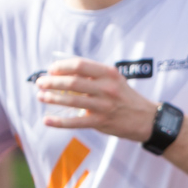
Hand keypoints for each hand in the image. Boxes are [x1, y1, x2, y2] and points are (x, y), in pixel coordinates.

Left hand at [36, 58, 158, 139]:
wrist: (147, 119)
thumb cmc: (126, 98)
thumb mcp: (114, 80)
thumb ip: (93, 76)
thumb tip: (64, 74)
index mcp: (109, 74)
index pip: (80, 65)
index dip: (61, 66)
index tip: (51, 69)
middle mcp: (107, 88)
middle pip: (73, 82)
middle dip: (52, 82)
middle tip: (40, 82)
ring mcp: (104, 106)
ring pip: (71, 100)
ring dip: (52, 98)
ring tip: (41, 96)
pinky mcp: (101, 122)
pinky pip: (76, 122)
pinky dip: (59, 121)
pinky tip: (47, 120)